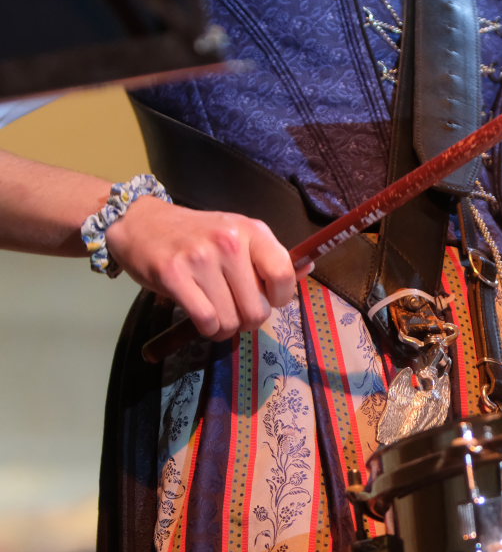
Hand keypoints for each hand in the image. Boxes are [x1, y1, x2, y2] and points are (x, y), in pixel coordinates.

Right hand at [105, 198, 312, 340]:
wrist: (142, 222)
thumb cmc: (197, 235)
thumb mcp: (238, 235)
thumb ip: (269, 257)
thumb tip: (308, 268)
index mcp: (253, 230)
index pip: (284, 276)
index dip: (279, 299)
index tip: (265, 298)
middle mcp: (230, 242)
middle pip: (257, 310)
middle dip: (247, 319)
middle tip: (233, 308)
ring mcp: (201, 258)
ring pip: (231, 321)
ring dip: (225, 327)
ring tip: (214, 311)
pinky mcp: (174, 274)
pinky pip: (206, 321)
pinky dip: (207, 328)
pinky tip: (202, 317)